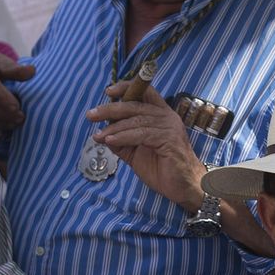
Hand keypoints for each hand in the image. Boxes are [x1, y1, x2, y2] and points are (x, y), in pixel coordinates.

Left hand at [89, 83, 202, 210]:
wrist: (183, 187)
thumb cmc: (162, 169)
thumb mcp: (136, 152)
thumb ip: (122, 141)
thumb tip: (102, 134)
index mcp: (161, 114)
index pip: (145, 92)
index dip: (126, 87)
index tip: (108, 92)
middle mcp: (167, 116)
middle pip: (135, 104)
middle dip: (110, 109)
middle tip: (91, 115)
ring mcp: (169, 127)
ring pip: (135, 121)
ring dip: (113, 128)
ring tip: (98, 136)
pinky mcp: (169, 140)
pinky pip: (141, 134)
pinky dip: (123, 137)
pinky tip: (110, 141)